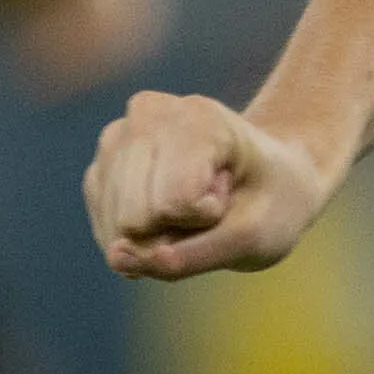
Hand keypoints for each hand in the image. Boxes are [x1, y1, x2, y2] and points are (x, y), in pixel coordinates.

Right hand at [88, 88, 336, 279]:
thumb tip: (116, 259)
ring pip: (116, 225)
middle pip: (135, 217)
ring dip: (158, 232)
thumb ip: (188, 257)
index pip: (172, 204)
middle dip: (174, 229)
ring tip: (192, 205)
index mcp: (196, 118)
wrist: (270, 178)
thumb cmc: (272, 203)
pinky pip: (106, 226)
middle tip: (212, 204)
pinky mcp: (101, 165)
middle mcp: (147, 115)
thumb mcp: (254, 239)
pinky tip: (168, 212)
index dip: (206, 218)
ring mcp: (117, 136)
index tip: (231, 193)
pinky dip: (140, 235)